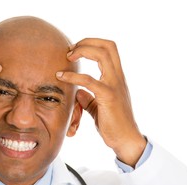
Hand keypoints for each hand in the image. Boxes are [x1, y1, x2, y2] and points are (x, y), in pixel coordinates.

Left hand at [56, 38, 145, 166]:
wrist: (125, 139)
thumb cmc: (113, 125)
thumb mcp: (99, 108)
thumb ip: (89, 98)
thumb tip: (78, 93)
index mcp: (116, 78)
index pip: (109, 49)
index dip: (92, 44)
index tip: (75, 50)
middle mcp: (118, 77)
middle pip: (108, 46)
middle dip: (87, 42)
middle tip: (70, 50)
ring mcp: (115, 85)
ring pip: (103, 55)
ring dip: (83, 51)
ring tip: (67, 56)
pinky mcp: (108, 96)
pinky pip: (89, 81)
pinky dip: (73, 76)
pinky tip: (61, 77)